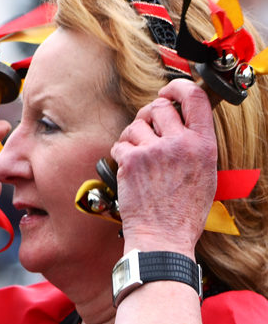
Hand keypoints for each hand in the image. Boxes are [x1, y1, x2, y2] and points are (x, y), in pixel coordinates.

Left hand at [111, 78, 217, 253]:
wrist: (163, 237)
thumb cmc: (183, 213)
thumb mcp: (205, 175)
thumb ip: (195, 147)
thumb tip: (181, 127)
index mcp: (203, 144)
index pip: (194, 97)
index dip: (178, 87)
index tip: (168, 89)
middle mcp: (179, 143)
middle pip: (159, 107)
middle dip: (149, 115)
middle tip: (145, 130)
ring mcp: (154, 151)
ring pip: (136, 124)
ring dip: (132, 135)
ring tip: (136, 153)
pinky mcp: (131, 162)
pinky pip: (120, 144)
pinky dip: (120, 152)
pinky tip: (127, 166)